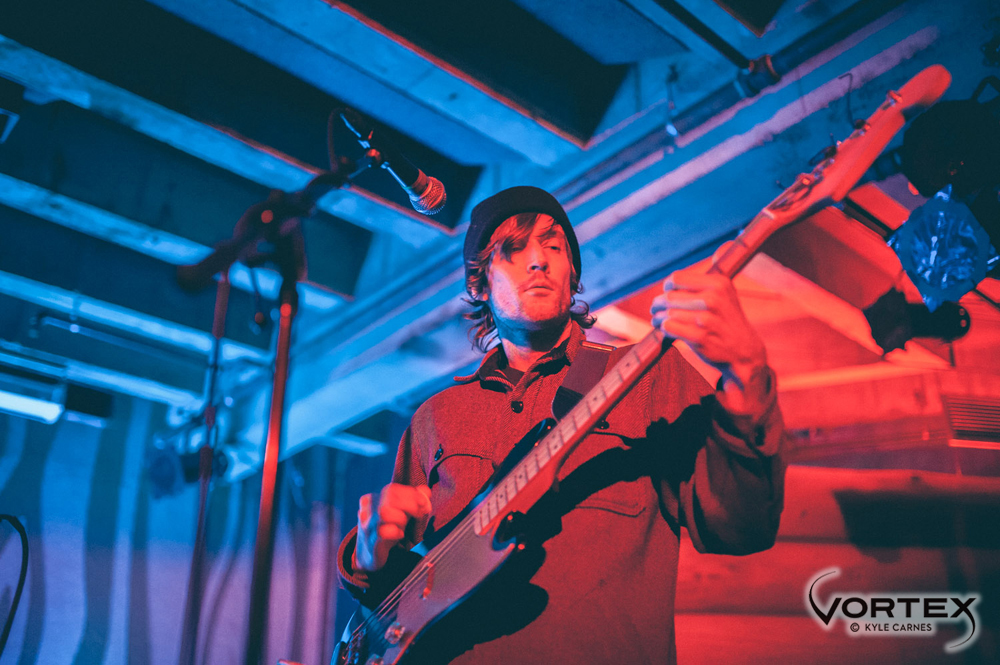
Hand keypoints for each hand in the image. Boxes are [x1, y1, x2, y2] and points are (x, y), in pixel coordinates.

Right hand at [355, 483, 431, 571]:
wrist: (370, 554)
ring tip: (404, 525)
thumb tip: (425, 491)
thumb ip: (413, 499)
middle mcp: (367, 510)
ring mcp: (367, 526)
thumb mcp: (400, 512)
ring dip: (401, 518)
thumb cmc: (387, 529)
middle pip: (388, 498)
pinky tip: (399, 535)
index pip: (392, 489)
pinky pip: (383, 532)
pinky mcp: (371, 542)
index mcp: (372, 499)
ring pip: (384, 512)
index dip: (411, 494)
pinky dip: (395, 532)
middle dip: (410, 504)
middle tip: (419, 513)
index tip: (424, 502)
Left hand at [650, 251, 770, 416]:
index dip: (667, 287)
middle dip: (658, 304)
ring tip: (657, 320)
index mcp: (718, 283)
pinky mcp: (701, 337)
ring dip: (658, 318)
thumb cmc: (727, 320)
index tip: (667, 293)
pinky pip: (669, 328)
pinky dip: (664, 329)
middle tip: (654, 310)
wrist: (744, 350)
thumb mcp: (725, 293)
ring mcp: (707, 319)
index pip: (676, 278)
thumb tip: (692, 265)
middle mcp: (714, 298)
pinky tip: (665, 330)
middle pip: (669, 296)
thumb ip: (705, 281)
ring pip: (667, 313)